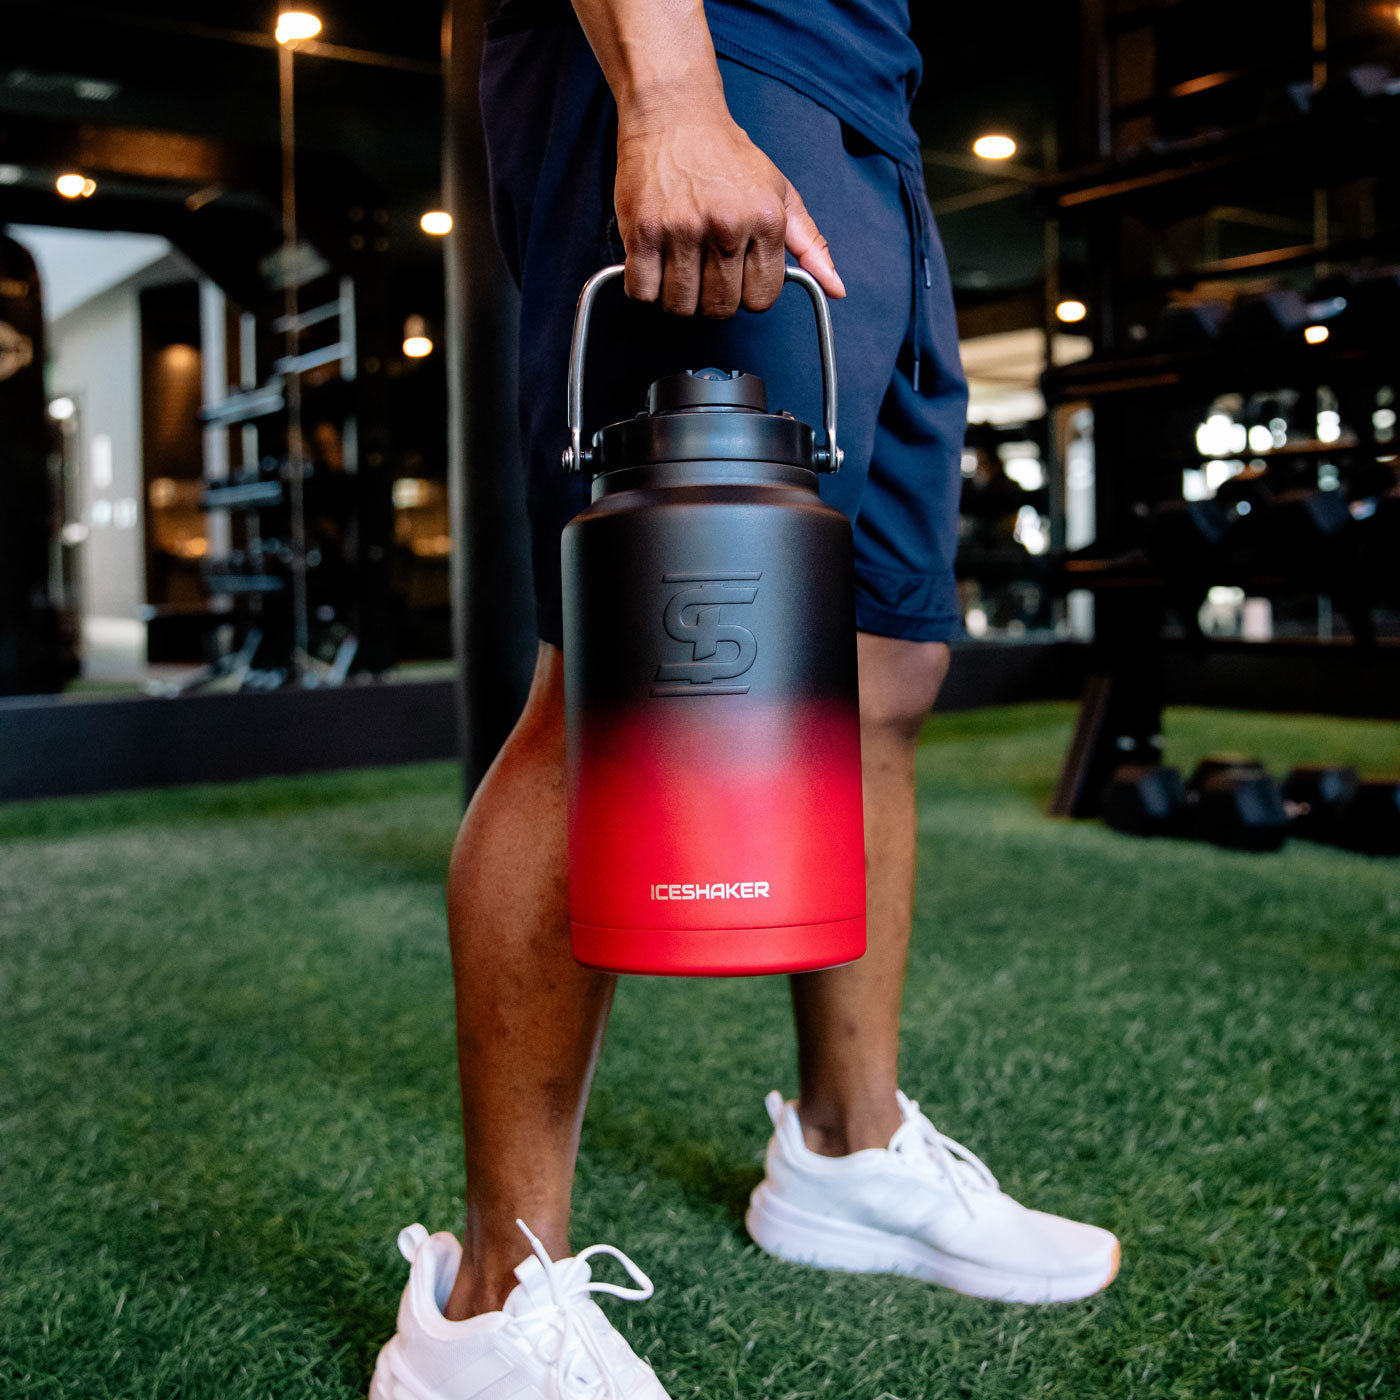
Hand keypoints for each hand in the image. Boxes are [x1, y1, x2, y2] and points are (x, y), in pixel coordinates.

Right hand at [615, 111, 845, 317]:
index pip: (761, 299)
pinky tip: (651, 267)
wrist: (675, 112)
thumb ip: (809, 244)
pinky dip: (644, 289)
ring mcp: (682, 229)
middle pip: (721, 308)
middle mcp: (727, 226)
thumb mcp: (779, 193)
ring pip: (680, 306)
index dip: (747, 294)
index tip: (736, 275)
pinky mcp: (643, 230)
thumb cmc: (727, 156)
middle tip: (703, 273)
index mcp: (765, 220)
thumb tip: (836, 289)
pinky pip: (642, 292)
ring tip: (677, 269)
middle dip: (712, 300)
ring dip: (677, 298)